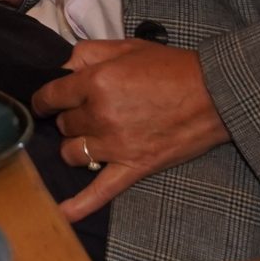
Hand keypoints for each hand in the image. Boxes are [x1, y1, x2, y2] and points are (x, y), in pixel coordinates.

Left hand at [29, 39, 228, 221]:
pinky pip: (100, 191)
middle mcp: (100, 115)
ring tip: (91, 137)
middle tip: (89, 111)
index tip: (45, 102)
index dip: (45, 99)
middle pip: (63, 125)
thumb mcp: (125, 47)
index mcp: (96, 82)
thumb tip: (60, 66)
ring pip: (73, 152)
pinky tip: (62, 214)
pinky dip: (80, 204)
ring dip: (77, 145)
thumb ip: (87, 53)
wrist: (214, 94)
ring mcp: (116, 145)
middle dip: (71, 117)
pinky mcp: (134, 167)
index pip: (51, 96)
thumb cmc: (170, 67)